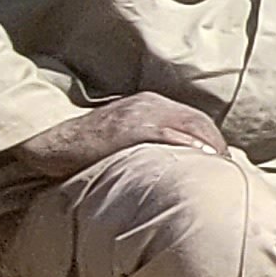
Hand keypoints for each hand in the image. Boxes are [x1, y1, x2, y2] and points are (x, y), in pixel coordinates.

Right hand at [12, 92, 226, 178]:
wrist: (47, 141)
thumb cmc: (84, 148)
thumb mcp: (122, 140)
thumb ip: (148, 145)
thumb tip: (176, 166)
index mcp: (150, 104)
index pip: (195, 121)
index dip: (212, 143)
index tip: (222, 164)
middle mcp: (149, 103)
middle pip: (199, 123)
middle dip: (217, 147)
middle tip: (228, 173)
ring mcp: (139, 113)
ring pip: (189, 126)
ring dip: (208, 148)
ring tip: (220, 172)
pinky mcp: (129, 125)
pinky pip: (167, 134)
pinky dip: (188, 146)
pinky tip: (200, 161)